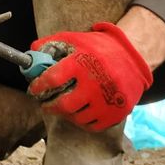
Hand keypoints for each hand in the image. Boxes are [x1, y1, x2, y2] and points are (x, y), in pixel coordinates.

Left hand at [27, 22, 152, 130]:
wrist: (132, 55)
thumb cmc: (98, 46)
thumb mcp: (74, 39)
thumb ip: (51, 44)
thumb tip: (31, 53)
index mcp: (82, 62)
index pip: (52, 79)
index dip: (38, 86)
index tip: (34, 89)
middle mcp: (95, 83)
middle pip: (64, 105)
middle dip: (49, 106)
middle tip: (44, 103)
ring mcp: (108, 100)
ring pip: (78, 117)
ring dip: (66, 114)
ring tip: (62, 106)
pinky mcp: (118, 112)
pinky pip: (94, 126)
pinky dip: (82, 122)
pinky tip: (78, 113)